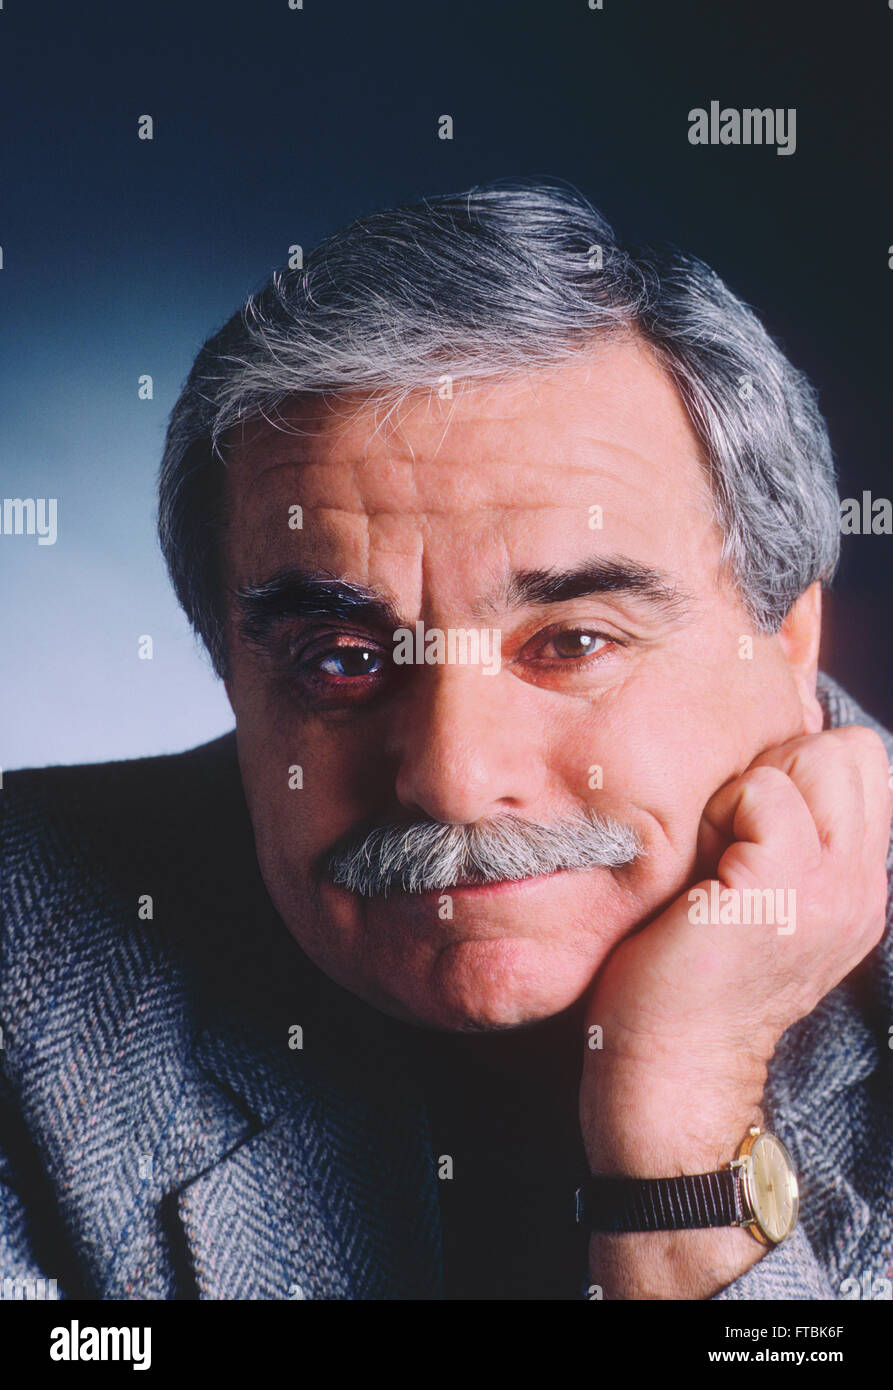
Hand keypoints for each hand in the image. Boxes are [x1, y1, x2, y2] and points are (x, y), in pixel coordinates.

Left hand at [579, 724, 891, 1297]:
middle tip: (730, 839)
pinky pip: (764, 791)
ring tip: (716, 857)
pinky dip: (723, 812)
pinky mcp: (782, 886)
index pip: (862, 762)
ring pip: (815, 758)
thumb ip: (784, 837)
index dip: (798, 768)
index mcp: (859, 884)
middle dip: (779, 768)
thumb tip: (762, 760)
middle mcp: (862, 884)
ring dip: (747, 791)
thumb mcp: (761, 899)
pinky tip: (701, 871)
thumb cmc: (686, 979)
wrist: (671, 1070)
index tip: (746, 827)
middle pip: (849, 750)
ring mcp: (832, 886)